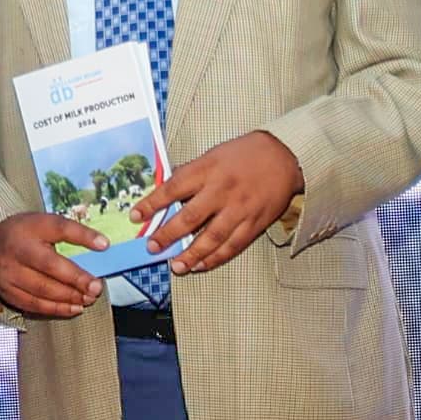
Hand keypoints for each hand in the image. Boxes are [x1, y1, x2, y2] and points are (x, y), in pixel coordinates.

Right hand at [0, 208, 107, 319]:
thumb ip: (73, 232)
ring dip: (69, 298)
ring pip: (42, 290)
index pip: (59, 229)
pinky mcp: (7, 292)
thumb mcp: (47, 223)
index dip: (82, 237)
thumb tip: (103, 245)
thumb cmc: (26, 234)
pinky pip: (35, 305)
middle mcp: (16, 252)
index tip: (104, 246)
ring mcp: (9, 274)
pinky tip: (73, 308)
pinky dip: (56, 309)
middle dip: (76, 281)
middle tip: (96, 288)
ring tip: (87, 299)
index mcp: (29, 229)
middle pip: (50, 268)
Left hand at [139, 129, 304, 280]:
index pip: (173, 188)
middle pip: (190, 217)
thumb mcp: (214, 154)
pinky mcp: (254, 223)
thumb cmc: (246, 153)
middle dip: (168, 234)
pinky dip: (216, 258)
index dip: (152, 204)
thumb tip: (168, 192)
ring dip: (191, 254)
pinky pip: (232, 245)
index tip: (135, 216)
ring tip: (176, 266)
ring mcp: (239, 209)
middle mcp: (222, 190)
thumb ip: (192, 173)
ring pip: (212, 237)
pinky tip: (201, 265)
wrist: (285, 156)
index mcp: (209, 170)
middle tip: (152, 247)